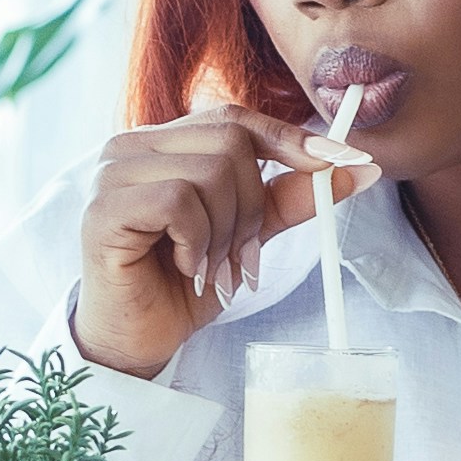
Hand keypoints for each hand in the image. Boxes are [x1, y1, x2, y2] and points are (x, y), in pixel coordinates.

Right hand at [75, 110, 331, 377]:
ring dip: (226, 234)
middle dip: (252, 207)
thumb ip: (291, 197)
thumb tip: (356, 167)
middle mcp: (130, 147)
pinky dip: (197, 242)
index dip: (291, 138)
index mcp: (163, 144)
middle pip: (230, 143)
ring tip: (210, 269)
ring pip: (209, 174)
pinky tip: (186, 268)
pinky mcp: (104, 209)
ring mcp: (111, 175)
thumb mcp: (249, 235)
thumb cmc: (181, 286)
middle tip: (241, 256)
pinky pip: (179, 202)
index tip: (344, 158)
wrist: (136, 342)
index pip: (235, 119)